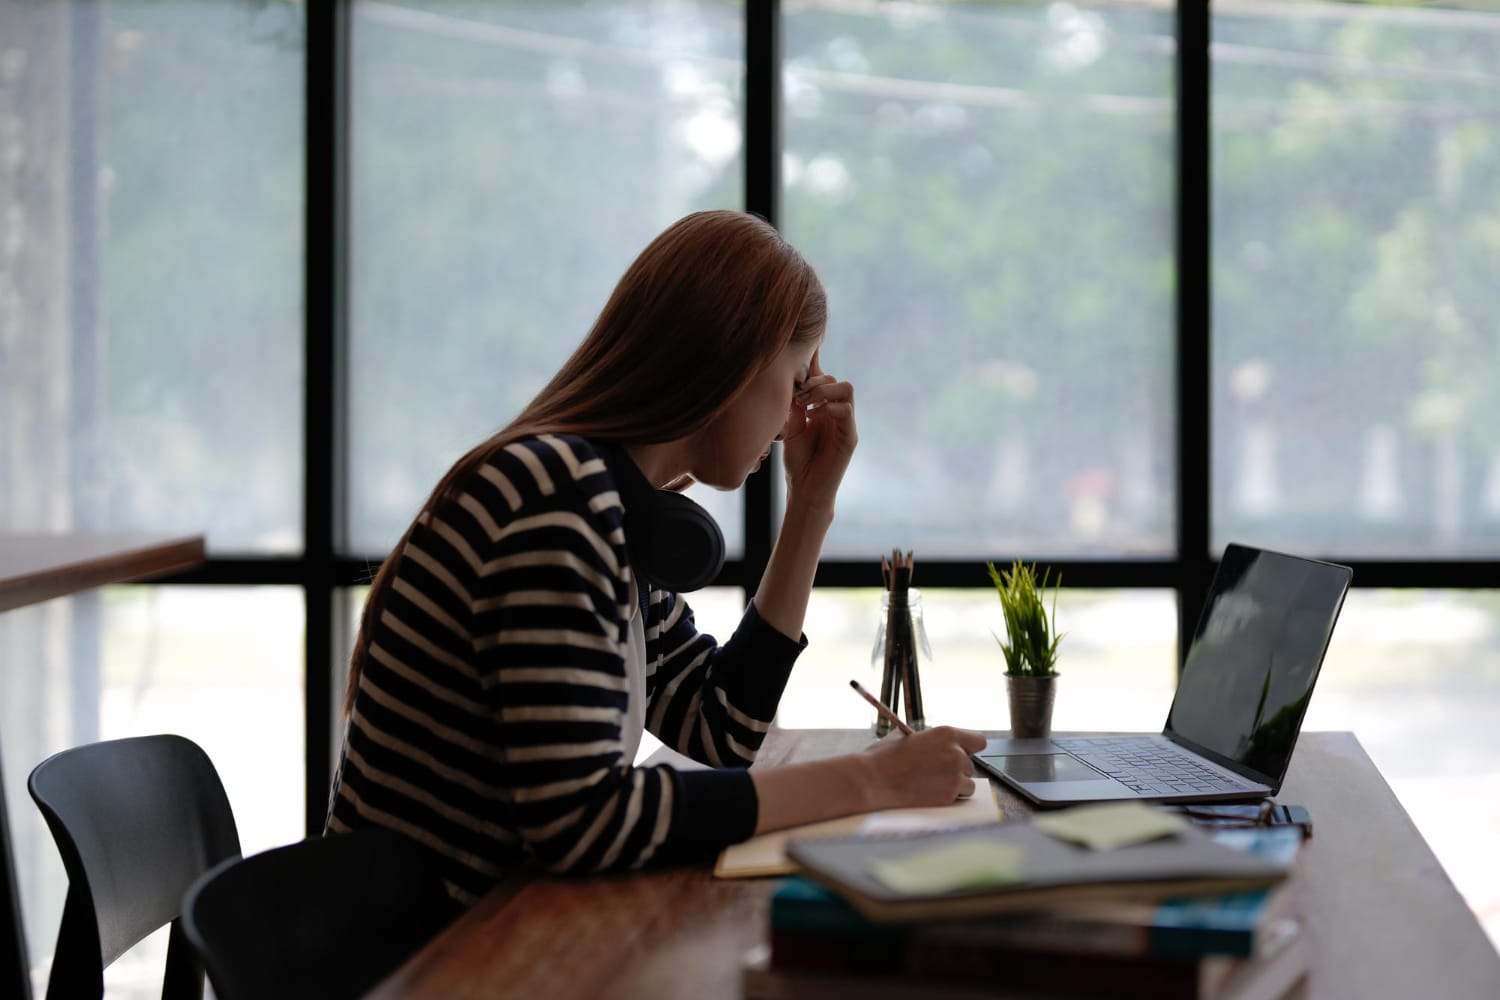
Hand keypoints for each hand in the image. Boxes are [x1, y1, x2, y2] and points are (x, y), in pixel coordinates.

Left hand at [780, 350, 856, 513]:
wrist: (804, 489)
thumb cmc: (798, 461)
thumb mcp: (791, 426)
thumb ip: (795, 404)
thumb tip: (792, 377)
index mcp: (822, 408)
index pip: (823, 379)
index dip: (816, 361)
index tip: (810, 345)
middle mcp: (836, 412)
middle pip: (836, 379)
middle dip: (816, 381)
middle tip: (798, 397)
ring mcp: (845, 424)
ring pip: (846, 389)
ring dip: (824, 390)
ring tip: (807, 404)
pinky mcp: (849, 437)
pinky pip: (847, 411)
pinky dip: (830, 407)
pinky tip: (815, 416)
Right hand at [863, 725, 988, 808]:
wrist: (872, 780)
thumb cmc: (884, 758)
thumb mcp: (906, 736)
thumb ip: (926, 738)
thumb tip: (932, 741)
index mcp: (946, 734)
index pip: (978, 741)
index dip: (969, 749)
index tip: (962, 754)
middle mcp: (956, 754)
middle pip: (971, 764)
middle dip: (956, 769)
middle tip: (935, 772)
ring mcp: (955, 776)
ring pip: (968, 783)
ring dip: (956, 785)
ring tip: (932, 784)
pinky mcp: (949, 796)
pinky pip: (959, 797)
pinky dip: (949, 797)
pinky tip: (930, 793)